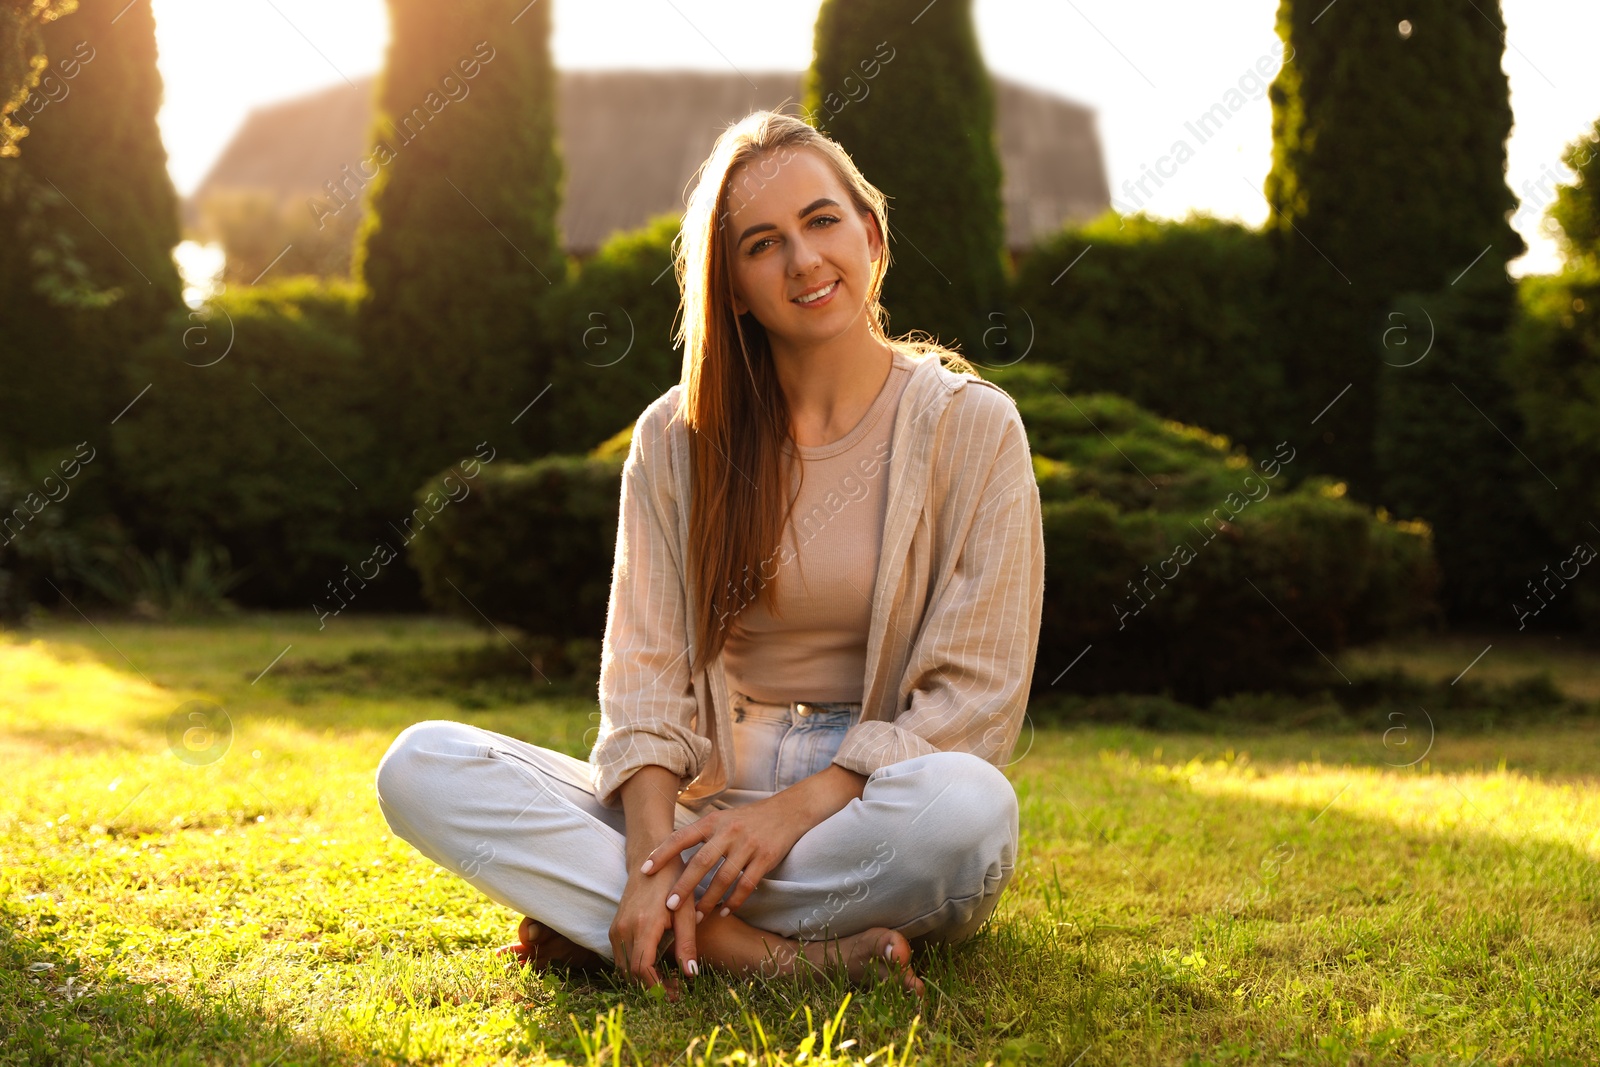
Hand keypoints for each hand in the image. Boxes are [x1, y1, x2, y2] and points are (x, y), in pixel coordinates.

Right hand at [608, 846, 700, 997]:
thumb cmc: (674, 881)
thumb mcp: (686, 910)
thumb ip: (687, 943)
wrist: (651, 856)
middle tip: (674, 991)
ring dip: (642, 980)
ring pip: (623, 968)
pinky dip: (634, 969)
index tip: (675, 994)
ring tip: (668, 982)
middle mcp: (624, 929)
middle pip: (630, 974)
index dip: (658, 987)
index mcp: (644, 925)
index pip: (642, 969)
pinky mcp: (615, 927)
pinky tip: (655, 968)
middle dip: (651, 988)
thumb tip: (692, 974)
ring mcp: (617, 928)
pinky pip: (620, 957)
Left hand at [640, 791, 811, 920]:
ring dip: (709, 900)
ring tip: (697, 918)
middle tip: (669, 906)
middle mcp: (728, 832)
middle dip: (684, 886)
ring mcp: (748, 845)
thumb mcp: (721, 819)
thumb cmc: (747, 819)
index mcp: (713, 821)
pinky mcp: (765, 858)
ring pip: (724, 878)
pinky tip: (724, 911)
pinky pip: (746, 884)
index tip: (644, 871)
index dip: (662, 854)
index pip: (681, 837)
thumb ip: (700, 835)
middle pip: (701, 862)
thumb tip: (670, 856)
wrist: (787, 811)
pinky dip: (734, 900)